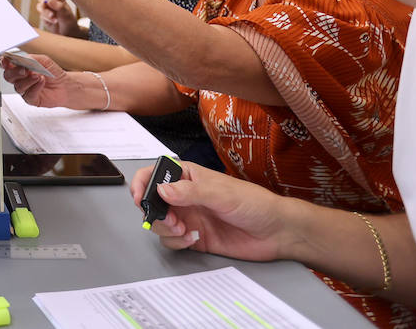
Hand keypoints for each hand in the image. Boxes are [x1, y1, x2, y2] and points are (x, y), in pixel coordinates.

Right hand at [1, 56, 101, 108]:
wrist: (65, 86)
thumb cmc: (53, 73)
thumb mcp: (44, 61)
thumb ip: (32, 59)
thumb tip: (23, 59)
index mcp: (21, 67)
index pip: (7, 65)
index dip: (4, 62)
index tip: (7, 60)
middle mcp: (21, 79)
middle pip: (8, 76)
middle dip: (15, 72)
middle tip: (24, 70)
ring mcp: (25, 89)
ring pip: (18, 86)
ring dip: (27, 80)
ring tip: (38, 76)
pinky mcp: (31, 99)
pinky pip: (28, 95)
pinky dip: (35, 87)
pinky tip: (41, 82)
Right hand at [35, 0, 78, 34]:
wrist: (68, 34)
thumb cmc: (70, 22)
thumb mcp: (67, 14)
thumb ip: (59, 7)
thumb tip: (49, 0)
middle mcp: (51, 2)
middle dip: (42, 1)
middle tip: (45, 5)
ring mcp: (46, 9)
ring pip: (39, 6)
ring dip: (45, 12)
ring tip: (54, 19)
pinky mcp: (43, 17)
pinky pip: (41, 15)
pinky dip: (46, 19)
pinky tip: (54, 22)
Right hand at [128, 161, 286, 261]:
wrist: (275, 232)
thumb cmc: (253, 203)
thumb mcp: (220, 193)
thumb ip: (189, 191)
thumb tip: (162, 190)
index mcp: (188, 176)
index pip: (155, 173)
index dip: (142, 183)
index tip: (140, 198)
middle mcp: (184, 196)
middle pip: (153, 202)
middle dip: (155, 212)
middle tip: (171, 219)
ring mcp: (188, 217)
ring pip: (159, 223)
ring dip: (166, 228)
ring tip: (184, 230)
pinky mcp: (193, 237)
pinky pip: (172, 240)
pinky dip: (176, 242)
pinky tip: (193, 239)